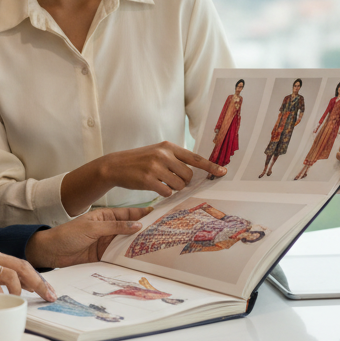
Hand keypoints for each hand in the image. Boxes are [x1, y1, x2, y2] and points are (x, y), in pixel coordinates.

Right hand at [0, 247, 55, 300]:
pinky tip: (7, 302)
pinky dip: (4, 295)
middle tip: (50, 295)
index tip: (46, 288)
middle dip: (40, 282)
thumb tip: (0, 292)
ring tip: (27, 301)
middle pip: (22, 266)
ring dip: (24, 289)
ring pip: (12, 274)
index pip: (19, 262)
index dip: (36, 276)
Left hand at [25, 207, 151, 267]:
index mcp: (106, 216)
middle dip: (146, 231)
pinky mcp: (104, 256)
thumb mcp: (92, 228)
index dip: (143, 213)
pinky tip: (141, 261)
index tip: (160, 214)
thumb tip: (137, 225)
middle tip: (165, 234)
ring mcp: (107, 243)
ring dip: (139, 246)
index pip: (129, 214)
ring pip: (127, 244)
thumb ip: (115, 227)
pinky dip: (129, 258)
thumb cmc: (68, 234)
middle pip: (131, 230)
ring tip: (158, 248)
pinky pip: (120, 256)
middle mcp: (109, 229)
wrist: (51, 252)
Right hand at [60, 143, 223, 217]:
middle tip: (170, 179)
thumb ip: (175, 159)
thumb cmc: (140, 160)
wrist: (116, 165)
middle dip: (183, 182)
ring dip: (173, 188)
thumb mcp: (157, 153)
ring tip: (161, 182)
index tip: (223, 171)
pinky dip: (164, 193)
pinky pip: (167, 192)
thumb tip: (195, 173)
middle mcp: (163, 155)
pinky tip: (154, 187)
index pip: (194, 157)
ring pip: (179, 185)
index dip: (210, 166)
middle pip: (188, 175)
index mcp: (168, 147)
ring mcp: (155, 166)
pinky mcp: (148, 179)